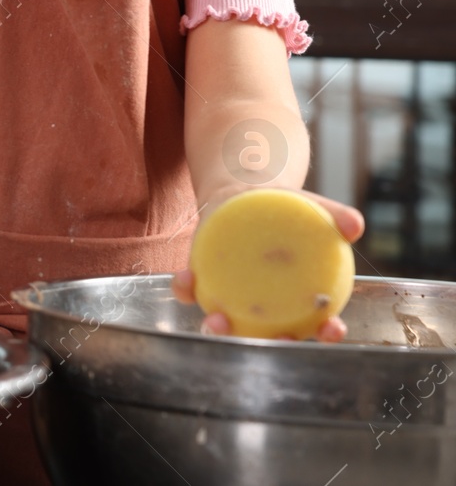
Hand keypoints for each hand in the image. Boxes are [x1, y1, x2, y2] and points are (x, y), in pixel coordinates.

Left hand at [171, 185, 363, 341]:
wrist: (244, 197)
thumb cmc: (287, 213)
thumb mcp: (313, 211)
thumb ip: (335, 218)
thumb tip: (355, 224)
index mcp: (300, 301)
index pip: (321, 325)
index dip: (328, 333)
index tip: (331, 328)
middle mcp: (266, 310)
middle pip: (271, 337)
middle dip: (271, 345)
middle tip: (275, 337)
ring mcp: (232, 300)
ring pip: (227, 325)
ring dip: (221, 329)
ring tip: (218, 320)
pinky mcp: (202, 283)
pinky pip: (191, 292)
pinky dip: (186, 289)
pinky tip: (186, 277)